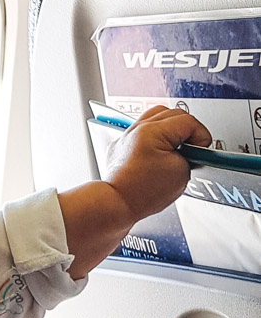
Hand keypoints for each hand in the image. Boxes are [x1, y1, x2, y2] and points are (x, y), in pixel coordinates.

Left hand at [59, 105, 210, 278]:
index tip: (200, 151)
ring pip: (156, 118)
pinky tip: (159, 152)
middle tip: (191, 149)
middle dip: (187, 131)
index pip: (188, 121)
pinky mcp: (121, 146)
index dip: (201, 137)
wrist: (116, 203)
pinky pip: (142, 132)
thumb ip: (190, 155)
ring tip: (176, 148)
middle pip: (173, 114)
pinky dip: (155, 138)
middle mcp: (136, 129)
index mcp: (152, 131)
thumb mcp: (181, 172)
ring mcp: (126, 136)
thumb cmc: (142, 193)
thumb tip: (191, 149)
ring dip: (171, 130)